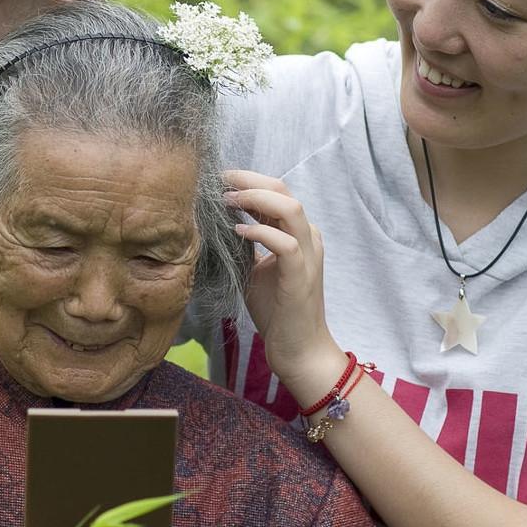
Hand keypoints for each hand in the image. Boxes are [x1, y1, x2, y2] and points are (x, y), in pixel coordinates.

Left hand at [223, 170, 343, 395]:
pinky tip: (238, 232)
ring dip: (256, 199)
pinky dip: (260, 232)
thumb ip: (245, 245)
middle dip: (249, 180)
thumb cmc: (276, 311)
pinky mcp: (301, 276)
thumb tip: (218, 223)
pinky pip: (285, 243)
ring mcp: (307, 256)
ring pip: (290, 209)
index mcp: (298, 234)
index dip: (248, 180)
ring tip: (228, 200)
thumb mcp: (255, 269)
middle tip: (219, 180)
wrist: (298, 348)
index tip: (219, 178)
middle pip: (283, 190)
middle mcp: (308, 238)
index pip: (276, 192)